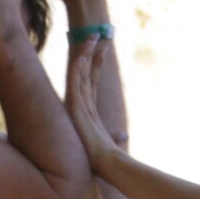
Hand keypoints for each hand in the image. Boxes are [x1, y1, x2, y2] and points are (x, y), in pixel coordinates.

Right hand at [65, 38, 124, 172]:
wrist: (104, 165)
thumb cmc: (104, 158)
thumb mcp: (111, 142)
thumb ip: (115, 136)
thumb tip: (124, 134)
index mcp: (88, 109)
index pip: (92, 80)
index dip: (97, 63)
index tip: (105, 47)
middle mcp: (81, 105)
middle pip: (85, 72)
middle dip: (91, 52)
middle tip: (98, 34)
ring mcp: (77, 106)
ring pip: (79, 74)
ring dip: (85, 55)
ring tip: (93, 37)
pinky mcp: (75, 110)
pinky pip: (75, 86)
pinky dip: (77, 71)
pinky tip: (81, 57)